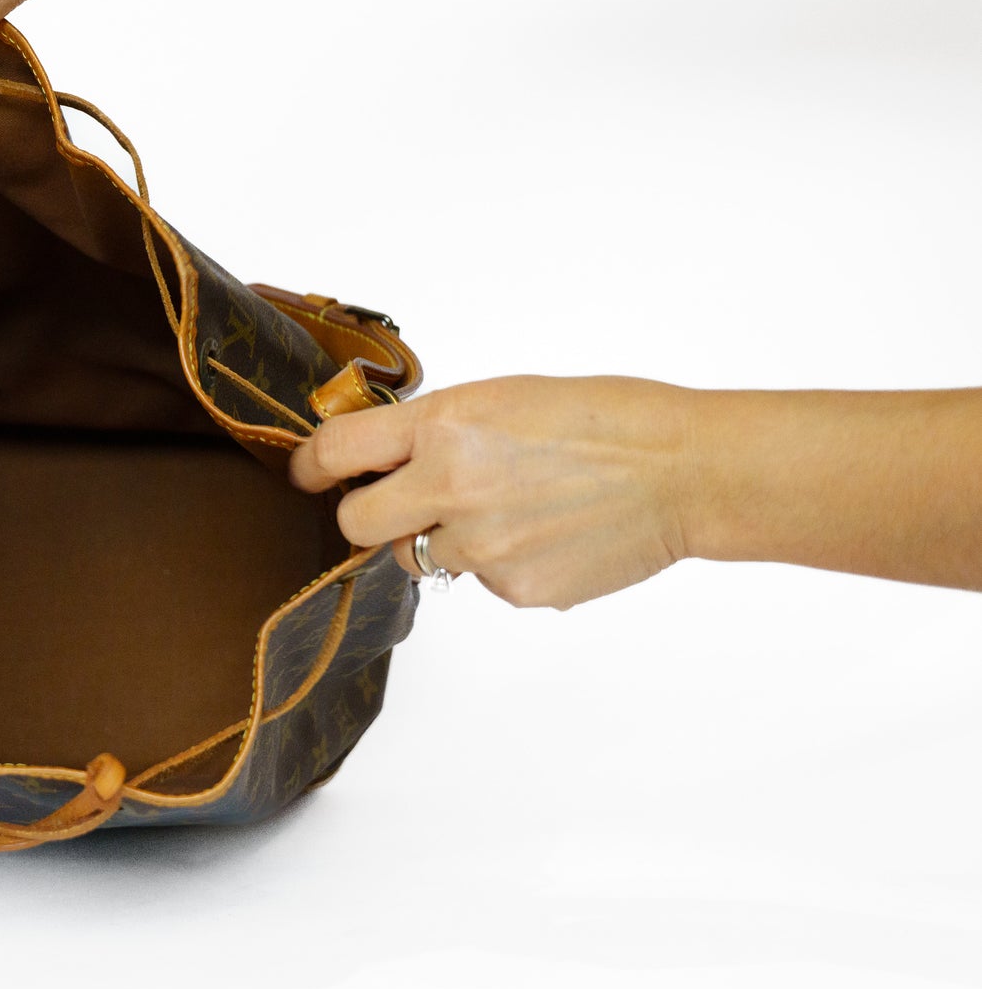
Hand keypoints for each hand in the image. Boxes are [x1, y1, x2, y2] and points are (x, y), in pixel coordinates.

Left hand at [290, 376, 695, 609]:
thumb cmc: (604, 418)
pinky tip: (544, 534)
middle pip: (356, 523)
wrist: (682, 472)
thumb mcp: (502, 397)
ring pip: (418, 556)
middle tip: (398, 501)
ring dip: (440, 537)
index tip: (306, 472)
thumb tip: (383, 455)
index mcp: (445, 427)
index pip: (338, 450)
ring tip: (505, 508)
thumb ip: (436, 429)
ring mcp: (483, 547)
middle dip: (367, 512)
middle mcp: (452, 488)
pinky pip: (478, 581)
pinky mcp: (516, 590)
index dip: (312, 464)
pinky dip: (498, 563)